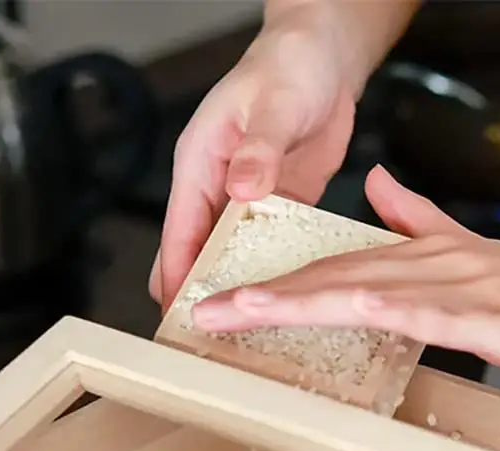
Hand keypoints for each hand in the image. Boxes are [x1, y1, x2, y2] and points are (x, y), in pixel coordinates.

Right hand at [149, 5, 357, 310]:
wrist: (324, 60)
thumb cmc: (287, 67)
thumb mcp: (273, 104)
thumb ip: (258, 148)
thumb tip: (241, 188)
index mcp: (201, 164)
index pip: (179, 232)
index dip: (175, 276)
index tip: (176, 316)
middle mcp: (219, 188)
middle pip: (196, 254)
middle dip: (199, 294)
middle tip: (207, 341)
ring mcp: (248, 202)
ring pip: (231, 258)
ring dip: (236, 290)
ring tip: (243, 333)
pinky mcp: (280, 208)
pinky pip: (269, 250)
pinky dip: (271, 275)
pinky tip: (282, 303)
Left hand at [189, 166, 499, 393]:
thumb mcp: (490, 263)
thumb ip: (428, 225)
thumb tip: (380, 191)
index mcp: (437, 260)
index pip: (343, 269)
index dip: (281, 282)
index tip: (229, 298)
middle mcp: (443, 266)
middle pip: (338, 277)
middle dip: (265, 295)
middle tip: (204, 310)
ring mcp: (469, 289)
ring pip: (367, 291)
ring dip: (297, 303)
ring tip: (236, 316)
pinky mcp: (499, 320)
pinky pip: (428, 315)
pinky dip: (377, 312)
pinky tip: (336, 313)